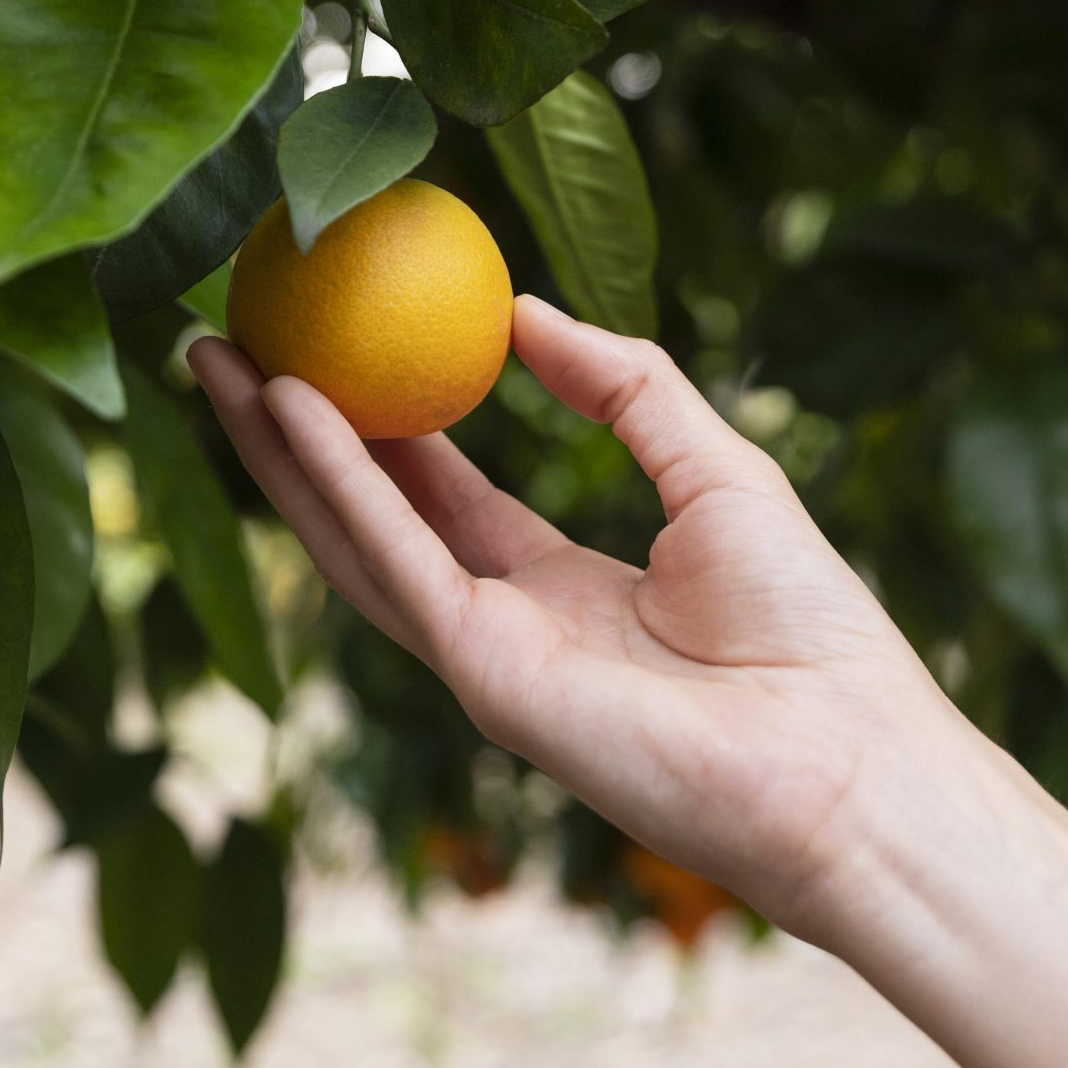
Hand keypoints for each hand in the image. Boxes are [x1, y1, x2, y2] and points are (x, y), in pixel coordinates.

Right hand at [189, 295, 963, 948]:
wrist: (847, 757)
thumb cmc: (811, 627)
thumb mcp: (717, 466)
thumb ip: (626, 386)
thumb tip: (524, 310)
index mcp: (560, 589)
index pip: (440, 496)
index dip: (376, 422)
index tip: (325, 344)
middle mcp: (503, 625)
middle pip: (367, 516)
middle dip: (288, 433)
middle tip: (229, 339)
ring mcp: (482, 657)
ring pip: (351, 540)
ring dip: (277, 451)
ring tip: (219, 359)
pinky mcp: (483, 674)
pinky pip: (395, 562)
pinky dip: (340, 484)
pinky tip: (295, 408)